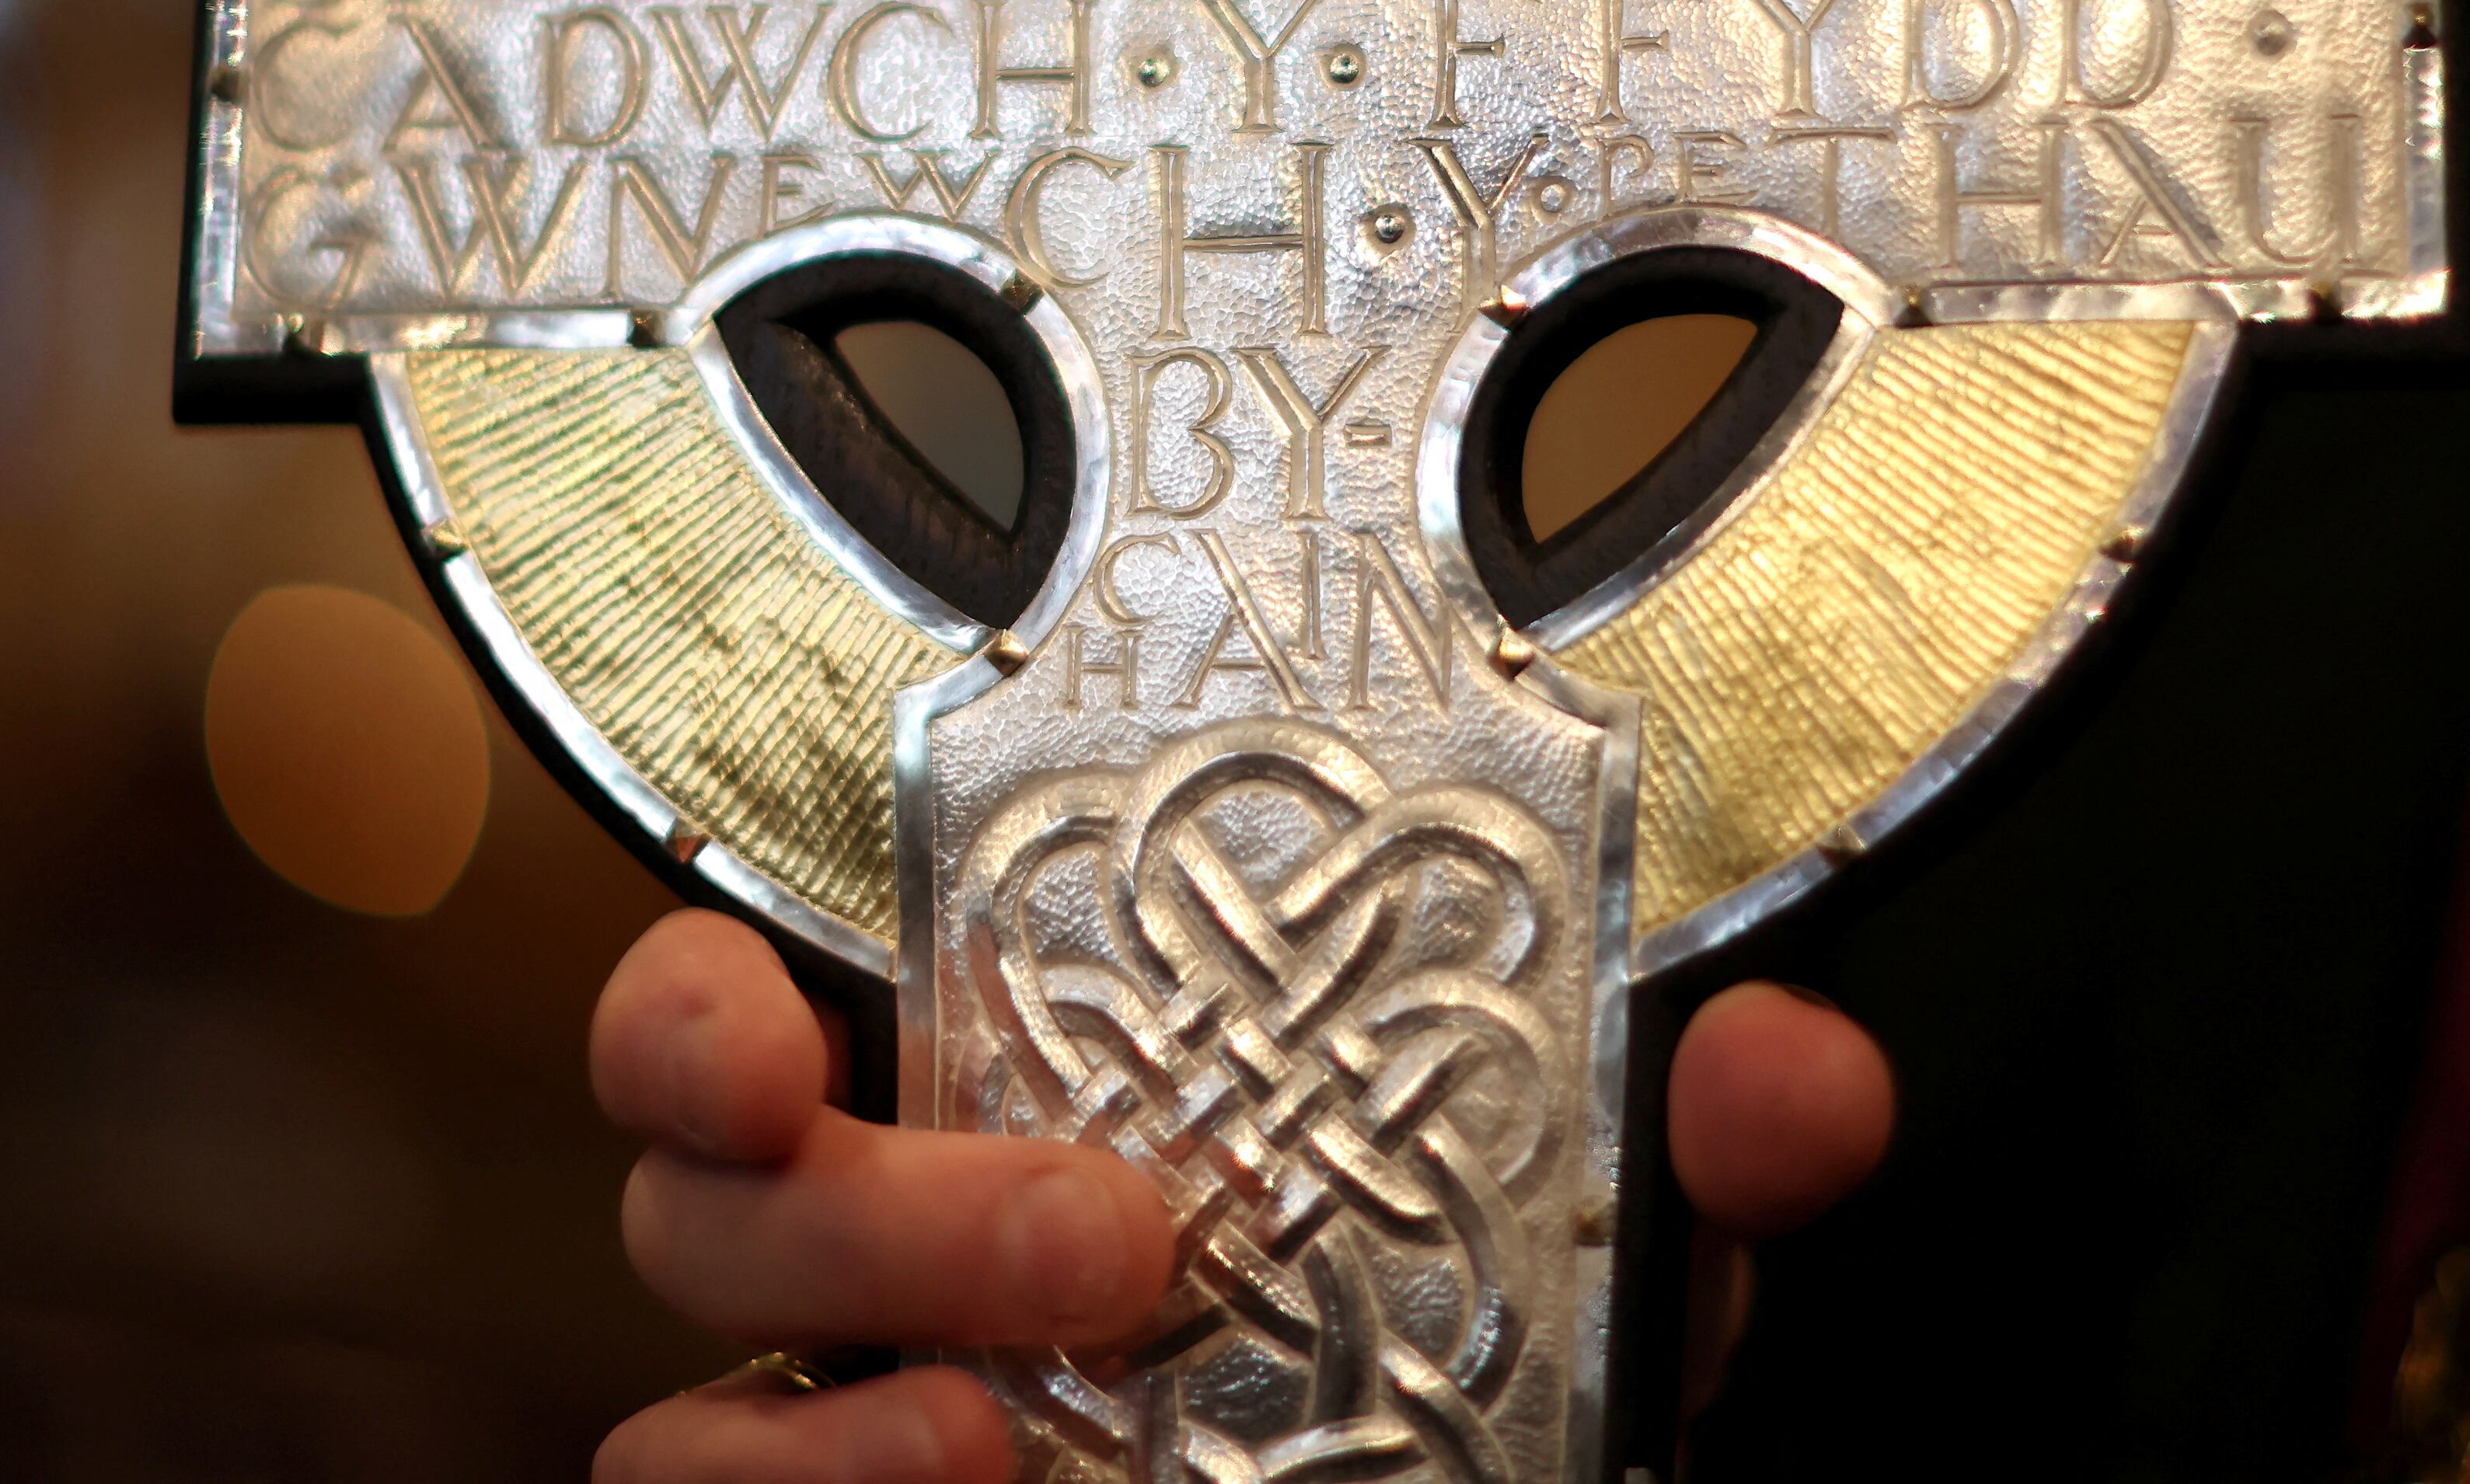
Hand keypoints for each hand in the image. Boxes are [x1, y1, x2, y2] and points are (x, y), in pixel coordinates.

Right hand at [590, 908, 1892, 1482]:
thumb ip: (1691, 1161)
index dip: (689, 1027)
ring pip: (682, 1438)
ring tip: (997, 1442)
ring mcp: (867, 1451)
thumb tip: (1787, 1081)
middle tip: (1109, 1231)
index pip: (731, 1047)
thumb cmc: (1494, 1369)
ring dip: (820, 1437)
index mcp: (994, 1121)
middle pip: (707, 1228)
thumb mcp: (1594, 1257)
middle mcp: (882, 1294)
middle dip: (871, 1216)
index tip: (758, 1042)